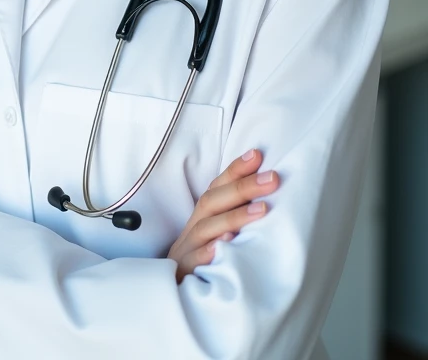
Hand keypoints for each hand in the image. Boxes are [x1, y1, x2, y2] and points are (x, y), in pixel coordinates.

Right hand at [167, 148, 278, 282]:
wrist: (172, 291)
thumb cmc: (201, 258)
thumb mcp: (215, 233)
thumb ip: (232, 214)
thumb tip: (264, 192)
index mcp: (202, 216)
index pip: (217, 186)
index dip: (236, 170)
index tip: (257, 155)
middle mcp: (193, 227)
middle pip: (212, 202)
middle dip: (243, 188)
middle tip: (273, 178)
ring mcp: (186, 249)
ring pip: (205, 228)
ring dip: (234, 217)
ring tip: (262, 209)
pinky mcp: (184, 272)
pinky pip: (196, 261)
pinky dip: (210, 251)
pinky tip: (228, 243)